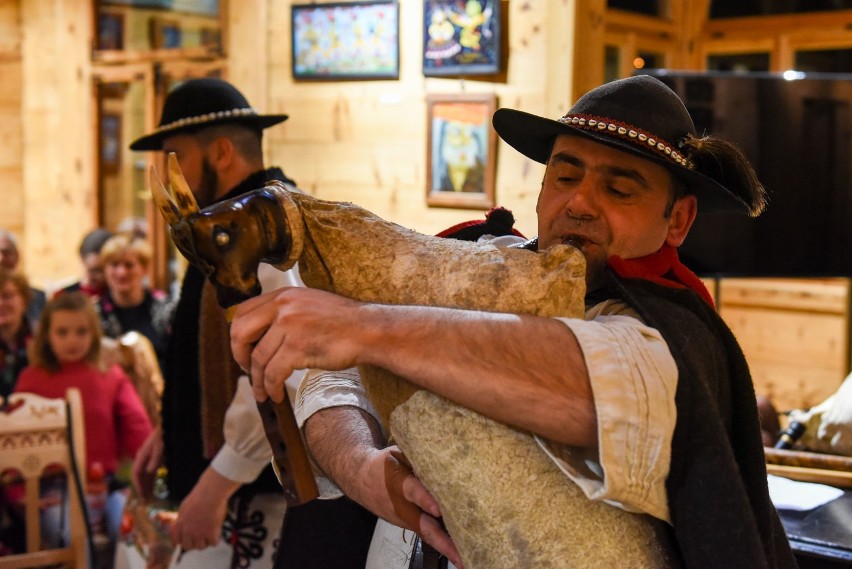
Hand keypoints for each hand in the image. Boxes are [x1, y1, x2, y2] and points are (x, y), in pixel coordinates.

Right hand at [132, 427, 162, 500]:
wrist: (167, 425)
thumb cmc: (163, 435)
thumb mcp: (160, 447)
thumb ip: (155, 459)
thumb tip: (149, 472)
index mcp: (141, 456)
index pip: (136, 474)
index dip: (138, 486)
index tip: (142, 496)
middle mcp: (142, 459)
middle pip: (139, 477)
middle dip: (142, 489)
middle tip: (146, 502)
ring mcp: (147, 459)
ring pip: (145, 476)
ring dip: (146, 486)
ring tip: (149, 498)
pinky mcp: (153, 458)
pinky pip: (150, 472)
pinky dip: (151, 480)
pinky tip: (153, 487)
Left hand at [168, 469, 235, 550]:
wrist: (212, 492)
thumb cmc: (200, 496)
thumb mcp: (185, 507)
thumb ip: (182, 519)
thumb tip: (182, 527)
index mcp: (180, 524)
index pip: (176, 540)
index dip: (180, 542)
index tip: (184, 543)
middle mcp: (188, 531)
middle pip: (188, 546)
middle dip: (194, 542)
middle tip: (201, 536)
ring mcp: (199, 533)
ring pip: (201, 547)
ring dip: (206, 541)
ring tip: (210, 530)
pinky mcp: (211, 533)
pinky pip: (213, 543)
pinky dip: (216, 537)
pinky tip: (216, 529)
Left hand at [230, 287, 365, 402]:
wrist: (368, 330)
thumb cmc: (343, 322)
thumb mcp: (309, 304)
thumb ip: (285, 312)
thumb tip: (261, 336)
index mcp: (283, 295)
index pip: (242, 312)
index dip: (237, 335)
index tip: (244, 352)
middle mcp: (283, 306)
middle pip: (240, 333)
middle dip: (239, 357)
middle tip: (248, 371)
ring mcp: (290, 325)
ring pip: (258, 358)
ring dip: (257, 381)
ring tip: (263, 393)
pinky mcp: (298, 346)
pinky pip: (273, 373)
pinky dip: (271, 388)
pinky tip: (276, 395)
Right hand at [361, 446, 463, 567]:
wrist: (361, 479)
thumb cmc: (386, 464)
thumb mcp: (399, 454)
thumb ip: (420, 459)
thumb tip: (445, 460)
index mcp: (397, 482)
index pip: (412, 491)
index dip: (424, 499)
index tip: (438, 509)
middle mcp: (401, 507)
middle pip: (424, 526)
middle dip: (443, 542)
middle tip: (461, 556)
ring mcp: (405, 520)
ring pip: (428, 534)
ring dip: (447, 547)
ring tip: (467, 559)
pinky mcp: (409, 525)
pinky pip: (428, 533)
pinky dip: (444, 542)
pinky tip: (461, 549)